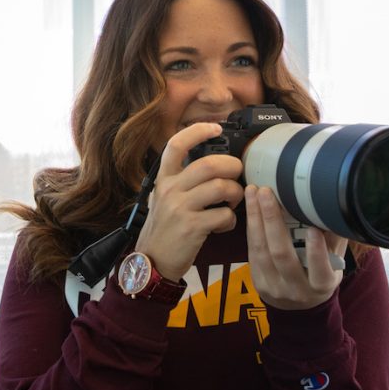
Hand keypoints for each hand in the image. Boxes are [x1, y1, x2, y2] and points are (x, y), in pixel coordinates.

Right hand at [135, 123, 243, 281]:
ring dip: (235, 193)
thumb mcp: (162, 198)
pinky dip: (231, 219)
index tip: (215, 128)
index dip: (198, 131)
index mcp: (163, 179)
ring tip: (232, 201)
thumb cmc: (163, 229)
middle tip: (236, 175)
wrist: (152, 262)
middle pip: (209, 164)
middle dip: (232, 167)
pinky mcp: (192, 227)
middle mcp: (169, 189)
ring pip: (221, 187)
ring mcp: (180, 208)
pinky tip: (224, 224)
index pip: (176, 145)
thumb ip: (180, 180)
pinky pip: (224, 214)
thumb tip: (210, 164)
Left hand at [245, 185, 347, 309]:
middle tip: (267, 192)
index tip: (313, 229)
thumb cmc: (319, 276)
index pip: (320, 272)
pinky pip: (252, 250)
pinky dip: (251, 227)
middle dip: (272, 220)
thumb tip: (336, 206)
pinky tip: (250, 207)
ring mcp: (273, 287)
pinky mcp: (257, 281)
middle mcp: (296, 290)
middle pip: (282, 255)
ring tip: (253, 192)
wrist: (298, 308)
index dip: (316, 252)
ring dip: (255, 218)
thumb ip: (335, 240)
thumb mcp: (334, 264)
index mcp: (322, 286)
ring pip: (261, 250)